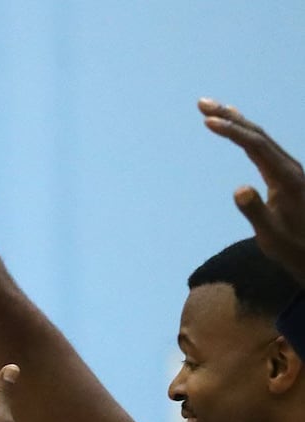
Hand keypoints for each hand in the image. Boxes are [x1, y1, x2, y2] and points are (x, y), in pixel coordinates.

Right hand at [200, 98, 304, 284]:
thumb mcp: (270, 235)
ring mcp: (287, 168)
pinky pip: (262, 145)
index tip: (208, 121)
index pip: (256, 145)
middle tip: (202, 103)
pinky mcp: (283, 173)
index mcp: (285, 178)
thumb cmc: (291, 246)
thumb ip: (255, 211)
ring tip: (212, 108)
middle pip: (257, 134)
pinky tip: (236, 126)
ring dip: (236, 120)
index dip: (232, 131)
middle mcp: (288, 167)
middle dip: (230, 116)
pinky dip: (245, 132)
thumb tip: (239, 189)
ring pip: (260, 137)